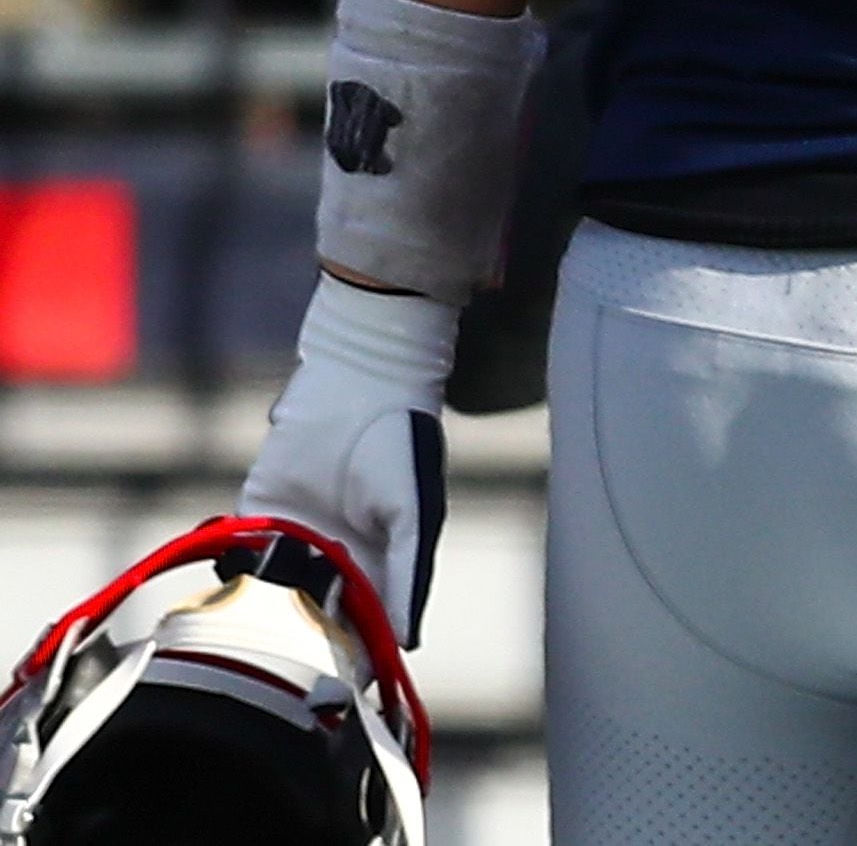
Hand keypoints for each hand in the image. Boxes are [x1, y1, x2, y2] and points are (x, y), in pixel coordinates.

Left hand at [237, 274, 456, 646]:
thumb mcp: (414, 512)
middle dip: (305, 644)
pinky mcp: (260, 514)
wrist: (356, 382)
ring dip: (266, 618)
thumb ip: (409, 574)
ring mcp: (296, 536)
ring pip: (275, 594)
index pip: (367, 622)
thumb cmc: (399, 443)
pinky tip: (227, 600)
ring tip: (254, 647)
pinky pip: (241, 558)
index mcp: (382, 560)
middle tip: (289, 676)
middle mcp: (339, 555)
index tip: (341, 690)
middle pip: (317, 617)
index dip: (356, 656)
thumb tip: (408, 641)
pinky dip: (234, 579)